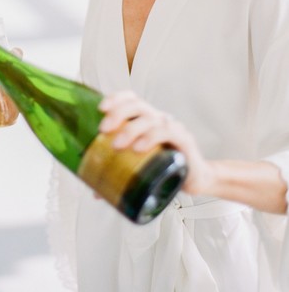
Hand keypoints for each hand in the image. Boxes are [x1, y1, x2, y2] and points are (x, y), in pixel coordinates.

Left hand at [98, 91, 213, 196]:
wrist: (196, 180)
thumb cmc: (166, 168)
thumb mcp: (140, 168)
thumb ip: (118, 175)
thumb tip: (95, 193)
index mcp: (146, 119)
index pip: (131, 99)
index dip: (116, 99)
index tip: (100, 108)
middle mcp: (158, 119)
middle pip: (137, 105)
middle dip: (118, 113)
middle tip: (103, 130)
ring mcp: (172, 127)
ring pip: (150, 118)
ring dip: (131, 129)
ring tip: (117, 146)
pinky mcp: (185, 140)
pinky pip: (168, 132)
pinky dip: (151, 137)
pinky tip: (139, 148)